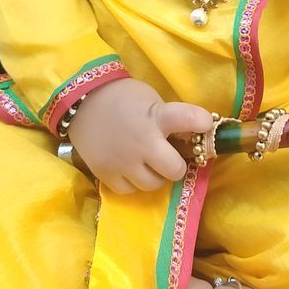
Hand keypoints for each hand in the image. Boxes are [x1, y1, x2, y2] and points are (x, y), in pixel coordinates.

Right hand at [66, 79, 212, 193]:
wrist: (82, 101)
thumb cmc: (123, 97)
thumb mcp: (150, 100)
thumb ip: (168, 119)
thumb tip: (189, 138)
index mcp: (156, 116)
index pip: (187, 119)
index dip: (201, 122)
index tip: (207, 124)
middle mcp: (142, 142)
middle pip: (174, 170)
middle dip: (176, 165)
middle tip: (169, 157)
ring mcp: (123, 161)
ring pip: (153, 185)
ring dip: (154, 175)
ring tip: (146, 162)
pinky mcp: (106, 174)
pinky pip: (130, 190)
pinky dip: (132, 182)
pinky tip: (129, 167)